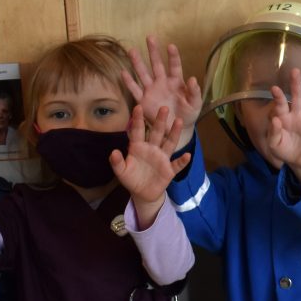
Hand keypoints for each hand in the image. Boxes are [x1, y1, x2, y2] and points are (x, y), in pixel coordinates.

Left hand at [111, 107, 192, 225]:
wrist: (143, 193)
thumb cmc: (131, 179)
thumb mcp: (121, 172)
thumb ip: (117, 163)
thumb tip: (113, 152)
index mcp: (138, 147)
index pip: (138, 131)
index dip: (138, 120)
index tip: (138, 107)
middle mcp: (152, 149)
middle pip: (157, 133)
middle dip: (160, 121)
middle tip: (164, 107)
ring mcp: (162, 158)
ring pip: (169, 143)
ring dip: (174, 133)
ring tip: (179, 121)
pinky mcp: (169, 170)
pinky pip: (177, 164)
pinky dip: (182, 161)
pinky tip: (187, 155)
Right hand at [124, 34, 201, 143]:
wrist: (177, 128)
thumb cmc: (188, 114)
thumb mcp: (195, 104)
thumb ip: (194, 92)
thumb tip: (193, 78)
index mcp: (176, 82)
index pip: (174, 66)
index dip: (173, 56)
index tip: (170, 46)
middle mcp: (162, 83)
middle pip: (157, 65)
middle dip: (153, 52)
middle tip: (150, 37)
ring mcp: (152, 90)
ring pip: (143, 74)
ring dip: (137, 63)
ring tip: (132, 50)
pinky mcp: (144, 101)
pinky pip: (135, 90)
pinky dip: (129, 82)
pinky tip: (123, 72)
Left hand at [265, 70, 300, 185]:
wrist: (300, 162)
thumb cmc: (284, 150)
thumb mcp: (274, 145)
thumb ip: (274, 133)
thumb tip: (275, 119)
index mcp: (284, 118)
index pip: (281, 105)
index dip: (279, 97)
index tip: (274, 88)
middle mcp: (297, 116)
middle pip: (298, 98)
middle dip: (296, 85)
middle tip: (295, 71)